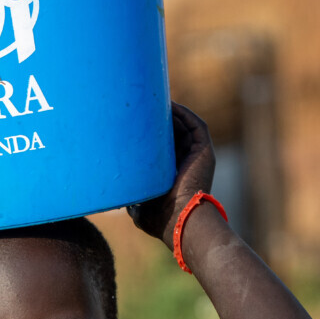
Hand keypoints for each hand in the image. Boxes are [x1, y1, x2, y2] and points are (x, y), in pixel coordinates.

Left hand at [126, 103, 215, 248]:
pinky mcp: (204, 151)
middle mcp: (187, 162)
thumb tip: (114, 191)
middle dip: (159, 118)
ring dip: (172, 112)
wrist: (178, 220)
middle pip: (174, 133)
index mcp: (172, 173)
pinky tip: (170, 104)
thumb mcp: (137, 204)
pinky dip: (185, 114)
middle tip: (142, 103)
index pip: (162, 147)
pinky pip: (196, 125)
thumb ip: (130, 195)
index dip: (149, 133)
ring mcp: (197, 156)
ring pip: (185, 126)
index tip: (134, 122)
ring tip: (154, 97)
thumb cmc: (156, 217)